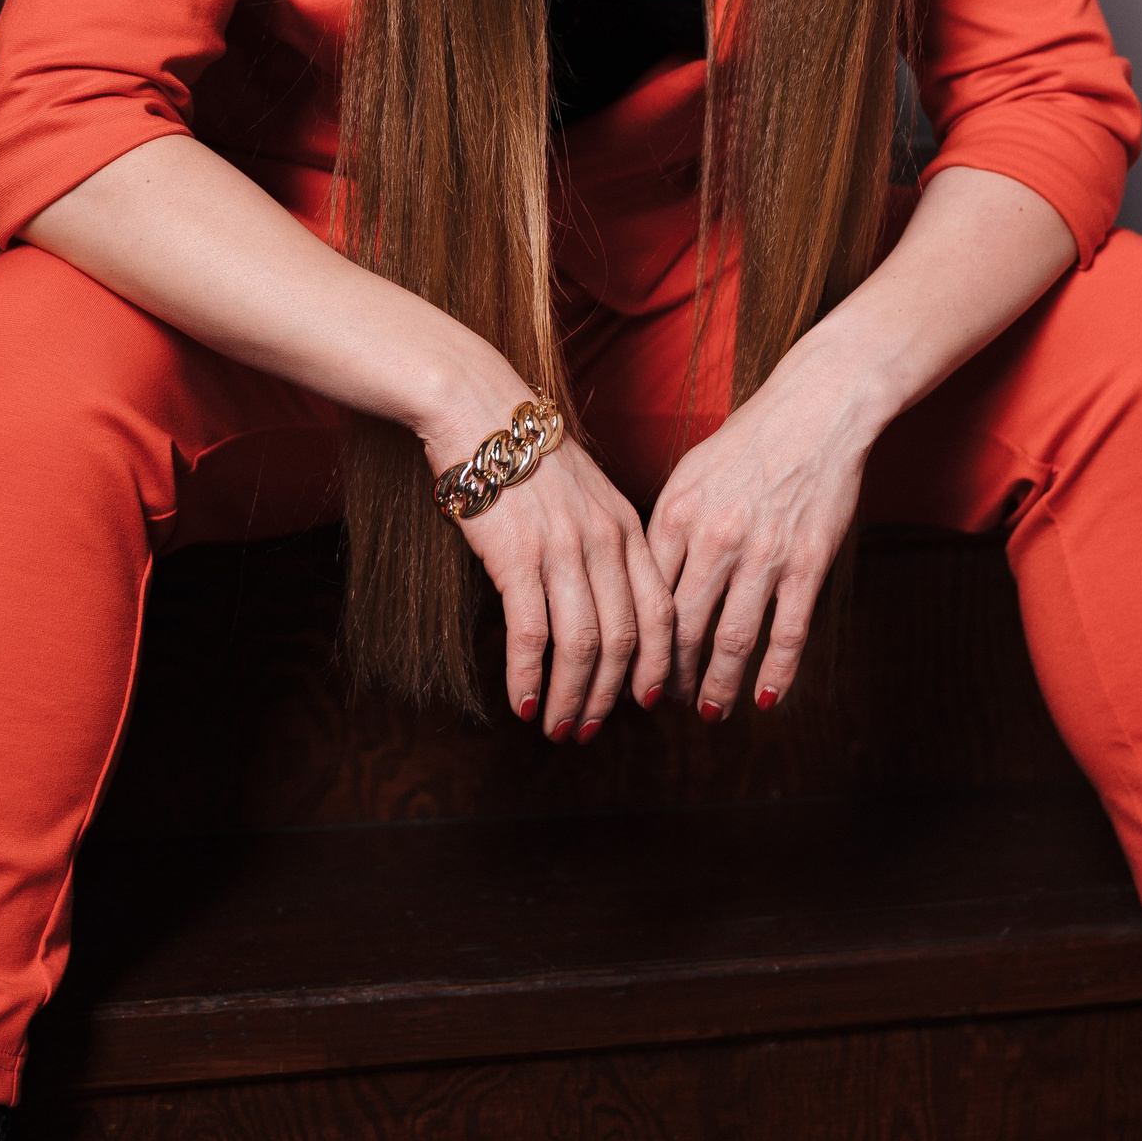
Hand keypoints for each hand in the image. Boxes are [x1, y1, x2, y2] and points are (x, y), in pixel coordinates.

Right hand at [423, 378, 672, 735]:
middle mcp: (604, 543)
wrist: (480, 411)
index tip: (649, 700)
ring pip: (584, 646)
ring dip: (573, 698)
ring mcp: (563, 551)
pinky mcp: (516, 558)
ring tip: (558, 729)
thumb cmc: (528, 456)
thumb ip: (604, 542)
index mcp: (627, 529)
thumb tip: (605, 600)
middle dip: (612, 696)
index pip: (661, 612)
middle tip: (590, 730)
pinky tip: (522, 702)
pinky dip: (529, 677)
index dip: (658, 664)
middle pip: (626, 640)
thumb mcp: (588, 494)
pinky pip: (532, 634)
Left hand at [646, 337, 885, 718]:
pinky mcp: (807, 561)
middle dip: (665, 675)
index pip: (642, 595)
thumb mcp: (690, 475)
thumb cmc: (747, 443)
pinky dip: (775, 673)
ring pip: (731, 639)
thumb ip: (667, 528)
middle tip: (659, 703)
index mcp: (675, 514)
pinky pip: (787, 631)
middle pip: (679, 626)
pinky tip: (765, 700)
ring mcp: (763, 552)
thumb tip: (641, 582)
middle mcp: (714, 537)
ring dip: (717, 686)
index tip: (623, 669)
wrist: (815, 410)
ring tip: (709, 712)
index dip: (630, 641)